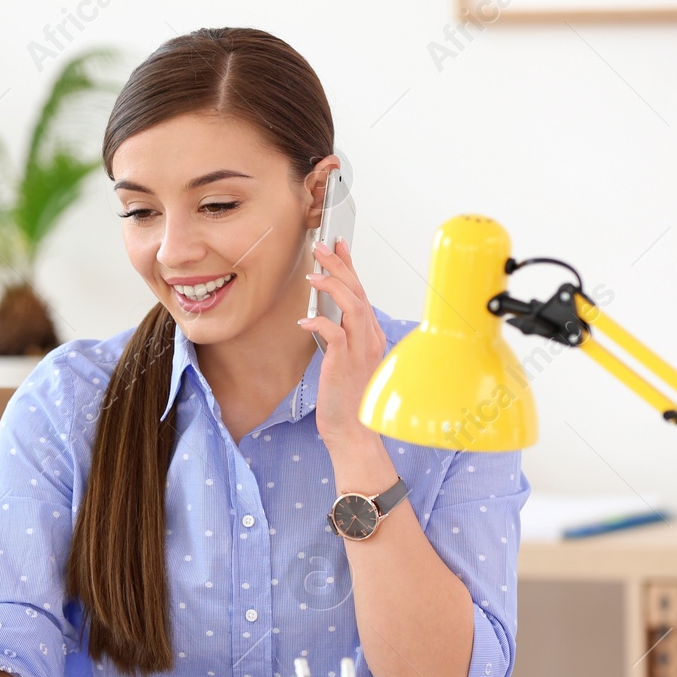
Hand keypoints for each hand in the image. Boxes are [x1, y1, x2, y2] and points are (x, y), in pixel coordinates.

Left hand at [298, 237, 391, 456]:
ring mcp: (359, 351)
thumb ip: (339, 336)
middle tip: (322, 245)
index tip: (339, 244)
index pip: (361, 292)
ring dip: (332, 286)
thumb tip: (321, 316)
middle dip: (340, 265)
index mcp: (371, 336)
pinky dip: (320, 322)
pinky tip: (304, 320)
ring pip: (352, 306)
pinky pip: (335, 334)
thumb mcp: (345, 361)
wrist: (354, 432)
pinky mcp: (344, 364)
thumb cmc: (347, 398)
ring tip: (313, 273)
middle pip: (358, 292)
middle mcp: (370, 338)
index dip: (350, 266)